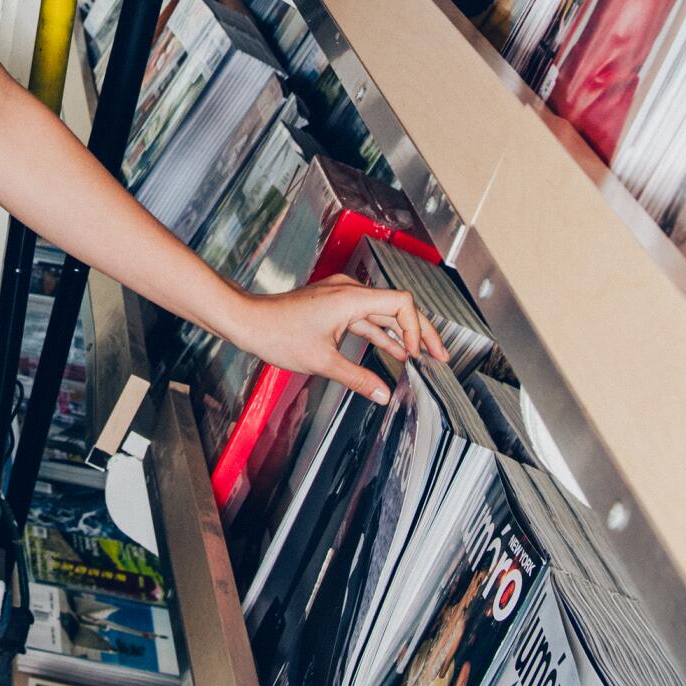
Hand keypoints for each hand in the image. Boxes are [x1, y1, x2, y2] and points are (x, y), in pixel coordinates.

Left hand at [235, 273, 448, 404]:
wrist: (247, 320)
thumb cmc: (277, 333)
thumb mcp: (322, 362)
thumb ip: (357, 378)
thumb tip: (383, 394)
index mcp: (351, 297)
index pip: (401, 303)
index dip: (415, 329)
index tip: (417, 355)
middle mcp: (349, 291)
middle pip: (396, 307)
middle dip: (418, 332)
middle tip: (439, 355)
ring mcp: (340, 296)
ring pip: (381, 313)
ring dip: (399, 334)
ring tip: (420, 357)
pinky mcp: (331, 304)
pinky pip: (364, 317)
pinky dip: (379, 333)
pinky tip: (391, 351)